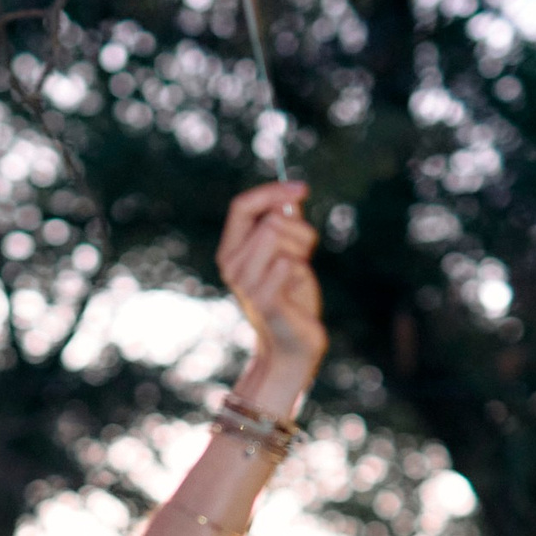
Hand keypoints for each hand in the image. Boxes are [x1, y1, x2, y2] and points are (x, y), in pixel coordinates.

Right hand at [216, 182, 326, 408]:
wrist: (292, 347)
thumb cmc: (291, 297)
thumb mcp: (287, 252)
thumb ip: (285, 224)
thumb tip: (292, 195)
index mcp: (231, 250)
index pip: (242, 206)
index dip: (272, 191)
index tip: (303, 188)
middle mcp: (231, 265)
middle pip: (270, 220)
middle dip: (299, 230)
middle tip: (304, 254)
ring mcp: (244, 283)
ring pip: (279, 235)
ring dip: (302, 249)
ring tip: (299, 272)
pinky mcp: (263, 300)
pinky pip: (287, 263)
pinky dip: (301, 272)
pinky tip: (296, 290)